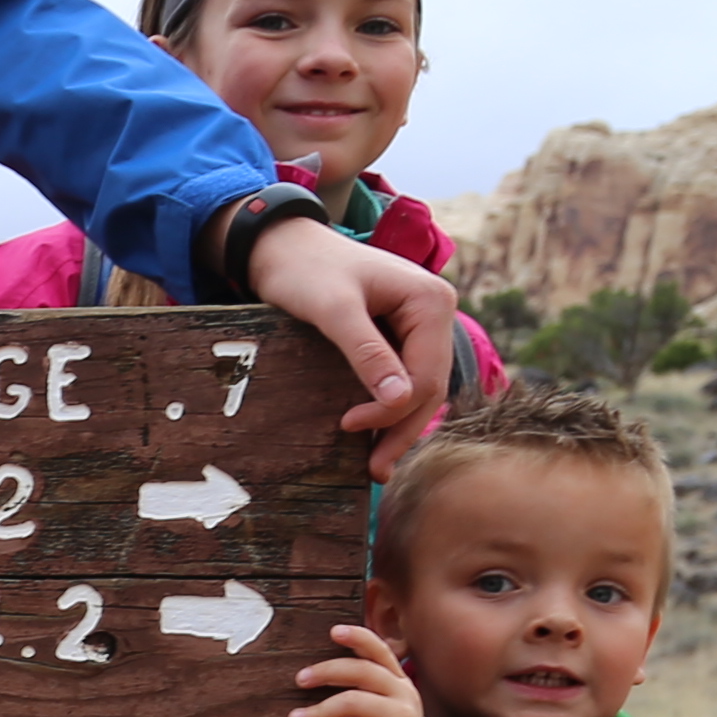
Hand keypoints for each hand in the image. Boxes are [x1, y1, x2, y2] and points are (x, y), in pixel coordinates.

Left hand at [244, 215, 459, 479]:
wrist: (282, 245)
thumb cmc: (304, 270)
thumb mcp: (334, 310)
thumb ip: (366, 352)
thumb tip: (400, 399)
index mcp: (431, 301)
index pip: (427, 374)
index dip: (394, 411)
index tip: (348, 426)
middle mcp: (434, 312)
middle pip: (430, 386)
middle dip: (401, 429)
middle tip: (374, 470)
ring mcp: (419, 324)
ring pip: (420, 387)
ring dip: (399, 425)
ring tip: (376, 465)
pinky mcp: (399, 334)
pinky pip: (403, 378)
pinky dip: (390, 407)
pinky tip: (374, 434)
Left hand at [290, 621, 433, 716]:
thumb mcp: (379, 715)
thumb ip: (361, 694)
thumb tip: (314, 677)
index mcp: (399, 684)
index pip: (380, 651)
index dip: (358, 637)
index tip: (333, 631)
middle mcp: (404, 696)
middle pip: (361, 671)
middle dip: (326, 672)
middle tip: (300, 680)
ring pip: (352, 702)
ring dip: (317, 711)